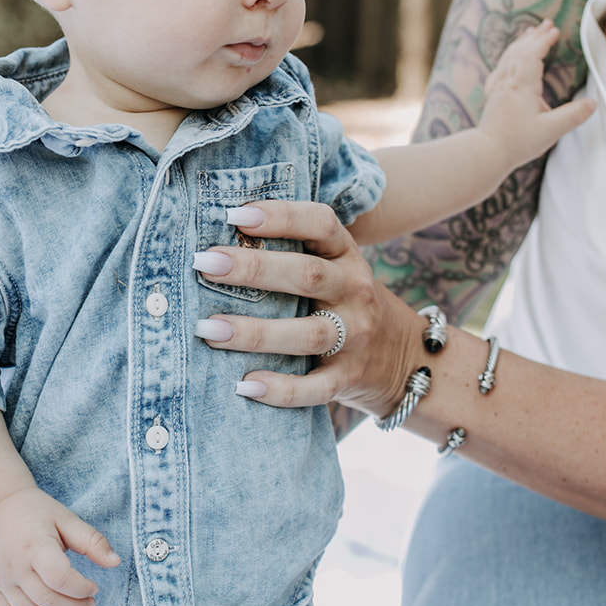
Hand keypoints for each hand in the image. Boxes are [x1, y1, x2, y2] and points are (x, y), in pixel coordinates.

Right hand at [0, 485, 119, 605]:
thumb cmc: (34, 510)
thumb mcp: (66, 518)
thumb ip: (92, 541)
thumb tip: (116, 562)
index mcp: (36, 547)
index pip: (59, 579)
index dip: (82, 588)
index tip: (94, 587)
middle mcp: (16, 567)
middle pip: (46, 601)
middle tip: (90, 603)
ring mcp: (3, 580)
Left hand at [193, 200, 420, 412]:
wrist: (401, 357)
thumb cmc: (342, 301)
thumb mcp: (333, 266)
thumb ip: (291, 251)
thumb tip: (216, 238)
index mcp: (347, 255)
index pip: (321, 224)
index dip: (281, 216)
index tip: (234, 215)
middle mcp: (355, 291)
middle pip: (307, 275)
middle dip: (253, 269)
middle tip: (204, 265)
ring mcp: (355, 337)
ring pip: (307, 334)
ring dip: (254, 332)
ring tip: (208, 328)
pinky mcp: (348, 378)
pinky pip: (315, 388)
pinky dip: (281, 390)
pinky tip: (245, 386)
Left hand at [478, 18, 593, 169]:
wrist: (486, 153)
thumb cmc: (517, 143)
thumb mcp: (551, 131)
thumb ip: (573, 116)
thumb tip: (593, 104)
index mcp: (522, 87)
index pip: (532, 55)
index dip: (543, 41)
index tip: (555, 30)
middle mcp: (508, 83)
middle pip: (520, 52)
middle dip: (534, 36)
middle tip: (547, 24)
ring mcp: (497, 89)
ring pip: (508, 58)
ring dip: (520, 43)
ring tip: (530, 32)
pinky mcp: (492, 97)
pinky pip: (499, 69)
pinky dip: (507, 58)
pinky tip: (509, 58)